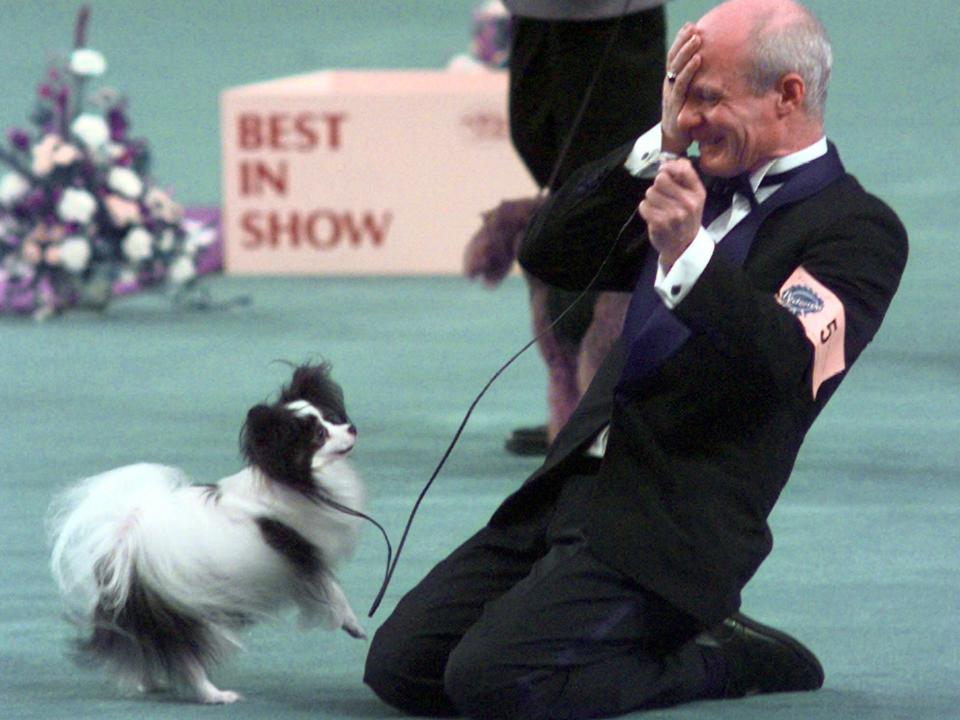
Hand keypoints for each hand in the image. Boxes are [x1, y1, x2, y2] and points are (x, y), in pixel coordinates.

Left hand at [638, 158, 705, 268]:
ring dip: (651, 199)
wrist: (683, 246)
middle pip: (661, 179)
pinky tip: (653, 215)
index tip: (664, 171)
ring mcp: (674, 214)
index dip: (669, 167)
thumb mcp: (693, 197)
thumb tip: (670, 160)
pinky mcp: (659, 223)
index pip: (683, 169)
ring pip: (650, 192)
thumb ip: (685, 177)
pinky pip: (643, 205)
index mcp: (697, 193)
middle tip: (662, 195)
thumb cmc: (686, 217)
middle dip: (658, 185)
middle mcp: (688, 203)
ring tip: (659, 207)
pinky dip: (645, 209)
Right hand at [661, 23, 701, 154]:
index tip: (689, 27)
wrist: (674, 142)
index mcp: (670, 83)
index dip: (680, 41)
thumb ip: (693, 84)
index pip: (673, 57)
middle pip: (673, 59)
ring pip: (677, 68)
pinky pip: (682, 84)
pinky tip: (698, 59)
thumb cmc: (684, 120)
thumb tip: (707, 70)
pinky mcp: (675, 105)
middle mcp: (667, 86)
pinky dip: (689, 70)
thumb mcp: (688, 98)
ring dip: (687, 51)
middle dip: (683, 41)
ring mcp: (670, 95)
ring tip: (697, 38)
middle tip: (693, 27)